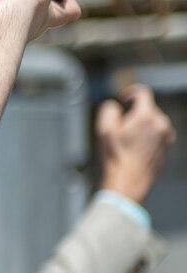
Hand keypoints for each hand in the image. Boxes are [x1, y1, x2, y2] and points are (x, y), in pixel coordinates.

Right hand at [97, 84, 173, 204]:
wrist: (130, 180)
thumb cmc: (116, 156)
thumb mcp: (104, 130)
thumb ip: (109, 110)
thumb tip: (115, 106)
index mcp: (145, 116)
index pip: (142, 93)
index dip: (131, 92)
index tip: (124, 99)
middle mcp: (161, 122)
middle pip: (148, 108)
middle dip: (134, 113)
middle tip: (121, 128)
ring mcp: (167, 134)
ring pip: (154, 121)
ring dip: (142, 125)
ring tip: (129, 142)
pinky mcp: (169, 145)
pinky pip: (159, 133)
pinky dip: (149, 135)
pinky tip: (137, 149)